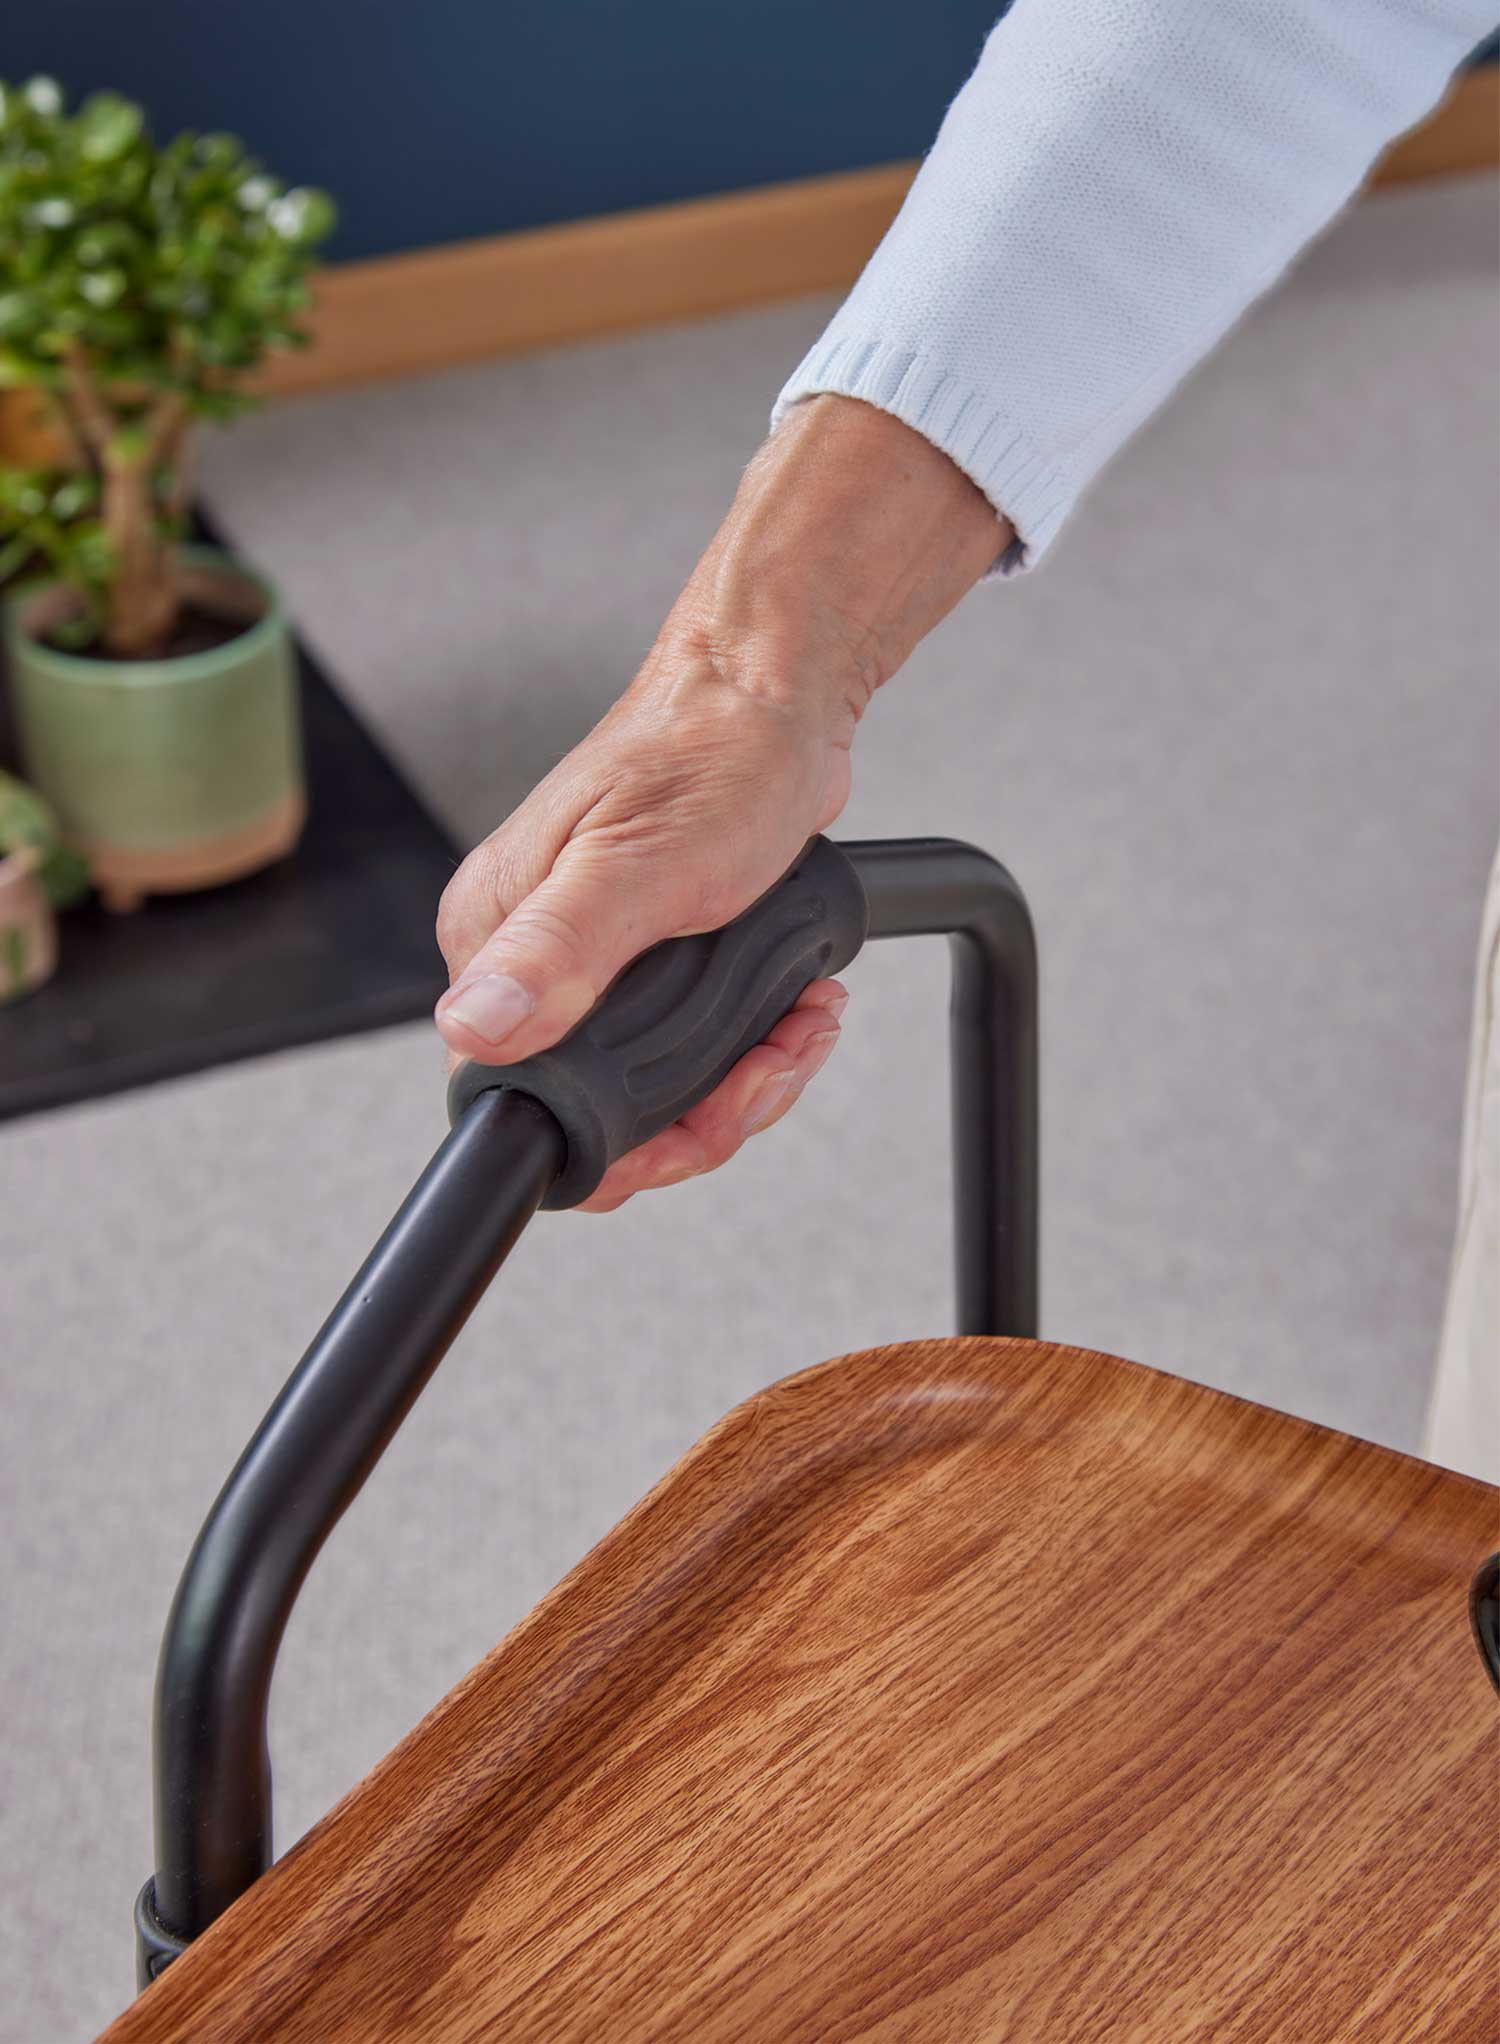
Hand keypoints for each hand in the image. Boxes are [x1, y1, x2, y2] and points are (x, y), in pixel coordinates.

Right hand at [435, 650, 852, 1210]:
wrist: (773, 695)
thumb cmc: (708, 754)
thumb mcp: (638, 865)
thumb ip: (557, 952)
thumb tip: (476, 1026)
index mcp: (495, 937)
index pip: (519, 1103)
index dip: (621, 1140)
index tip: (700, 1117)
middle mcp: (530, 954)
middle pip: (602, 1110)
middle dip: (706, 1109)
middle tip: (772, 1061)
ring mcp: (589, 957)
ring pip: (659, 1086)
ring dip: (747, 1075)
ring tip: (800, 1024)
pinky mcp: (646, 954)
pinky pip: (694, 1044)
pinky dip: (756, 1042)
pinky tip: (796, 1004)